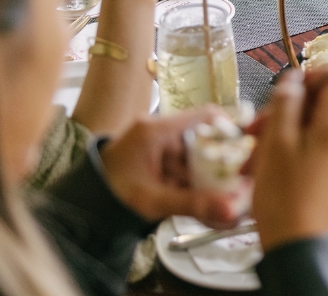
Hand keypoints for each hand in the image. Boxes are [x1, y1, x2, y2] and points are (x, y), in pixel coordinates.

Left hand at [100, 109, 247, 225]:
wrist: (81, 207)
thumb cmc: (111, 198)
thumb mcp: (154, 201)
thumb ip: (194, 204)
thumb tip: (233, 210)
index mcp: (157, 130)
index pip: (206, 115)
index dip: (231, 130)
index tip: (246, 152)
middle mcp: (160, 130)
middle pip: (205, 137)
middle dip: (222, 163)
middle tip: (237, 183)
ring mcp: (158, 144)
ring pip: (197, 154)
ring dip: (210, 175)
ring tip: (223, 197)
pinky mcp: (157, 158)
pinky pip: (186, 164)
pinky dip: (196, 181)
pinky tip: (205, 198)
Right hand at [249, 66, 327, 251]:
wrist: (302, 246)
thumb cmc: (286, 200)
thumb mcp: (276, 143)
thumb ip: (286, 101)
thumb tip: (294, 78)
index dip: (309, 77)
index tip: (285, 94)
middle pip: (326, 101)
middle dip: (289, 112)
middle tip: (257, 131)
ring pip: (323, 123)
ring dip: (289, 132)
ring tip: (259, 156)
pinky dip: (303, 146)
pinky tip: (277, 164)